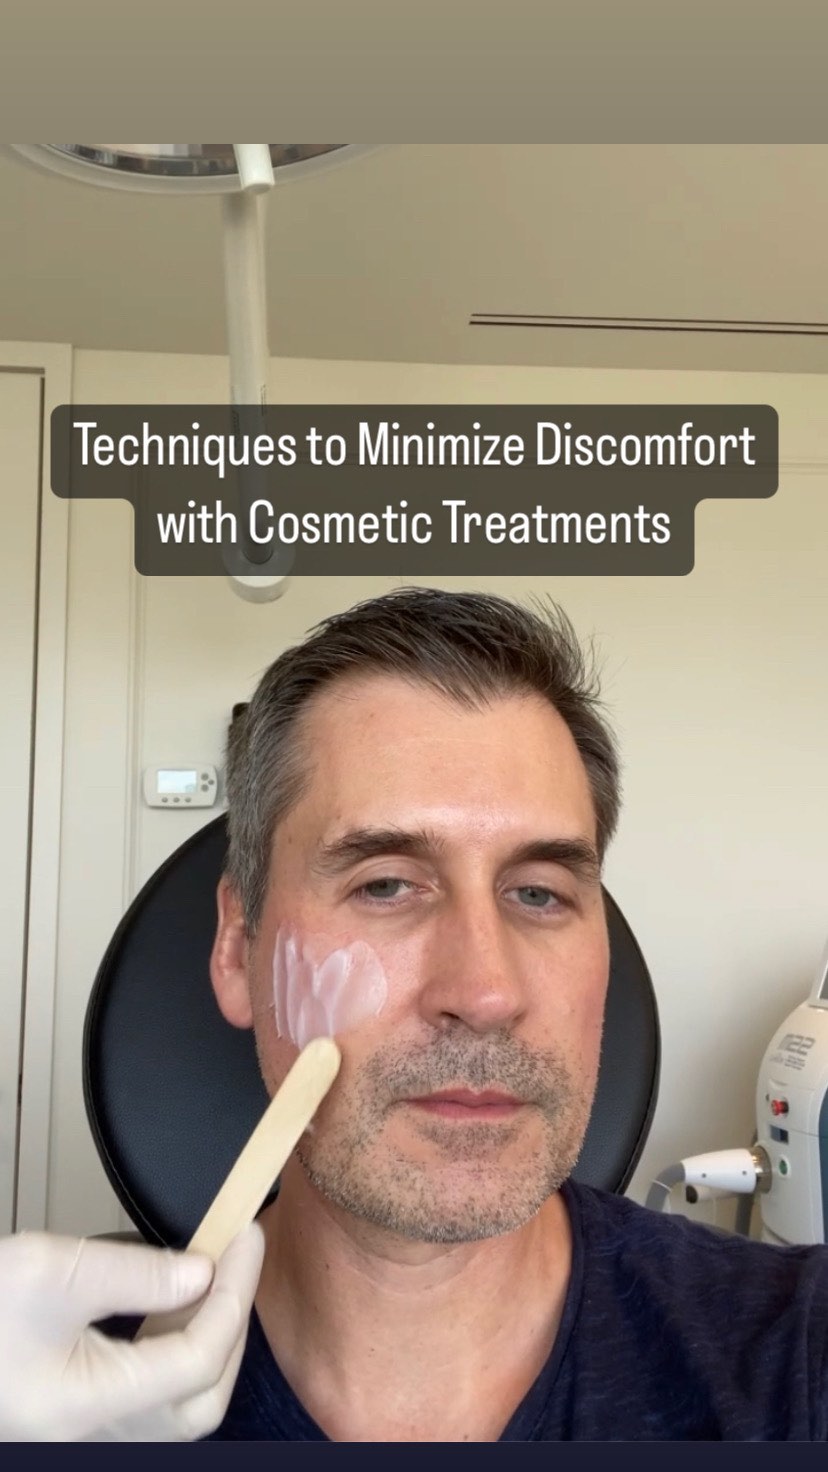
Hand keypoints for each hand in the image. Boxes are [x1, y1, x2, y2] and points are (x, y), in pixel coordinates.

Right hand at [0, 1222, 264, 1440]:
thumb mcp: (50, 1271)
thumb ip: (134, 1272)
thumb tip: (201, 1272)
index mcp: (88, 1407)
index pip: (198, 1357)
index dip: (234, 1292)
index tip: (246, 1236)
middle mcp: (92, 1436)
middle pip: (201, 1400)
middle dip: (231, 1327)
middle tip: (239, 1258)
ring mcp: (85, 1435)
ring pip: (178, 1406)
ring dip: (206, 1339)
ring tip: (211, 1272)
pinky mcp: (77, 1420)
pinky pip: (147, 1398)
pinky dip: (173, 1349)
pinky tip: (171, 1302)